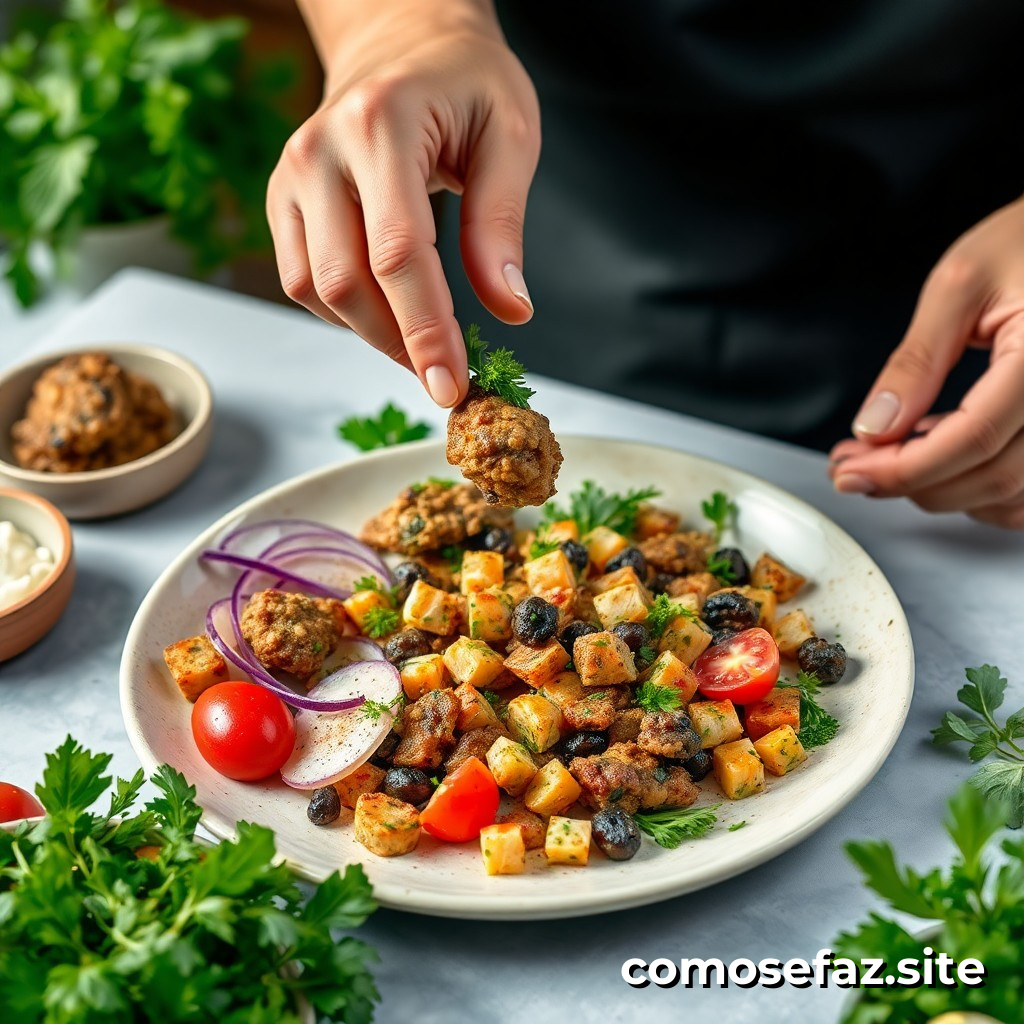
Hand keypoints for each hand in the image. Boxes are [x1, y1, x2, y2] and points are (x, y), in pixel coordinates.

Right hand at [266, 6, 539, 407]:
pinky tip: (388, 309)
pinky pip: (301, 278)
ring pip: (315, 290)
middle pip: (346, 282)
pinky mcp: (282, 199)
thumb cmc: (464, 80)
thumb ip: (502, 223)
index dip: (426, 331)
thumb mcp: (509, 134)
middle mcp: (320, 151)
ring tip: (423, 341)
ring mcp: (291, 175)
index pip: (399, 253)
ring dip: (371, 332)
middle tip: (447, 376)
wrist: (401, 40)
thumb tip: (509, 310)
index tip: (453, 385)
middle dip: (399, 344)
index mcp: (381, 125)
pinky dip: (345, 311)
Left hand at [828, 197, 1023, 528]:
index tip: (852, 474)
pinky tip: (940, 464)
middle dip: (911, 482)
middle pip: (992, 477)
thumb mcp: (958, 283)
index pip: (975, 438)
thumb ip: (916, 361)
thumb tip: (873, 427)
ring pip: (1012, 495)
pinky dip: (981, 493)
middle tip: (855, 467)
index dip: (905, 468)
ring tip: (889, 459)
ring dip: (943, 493)